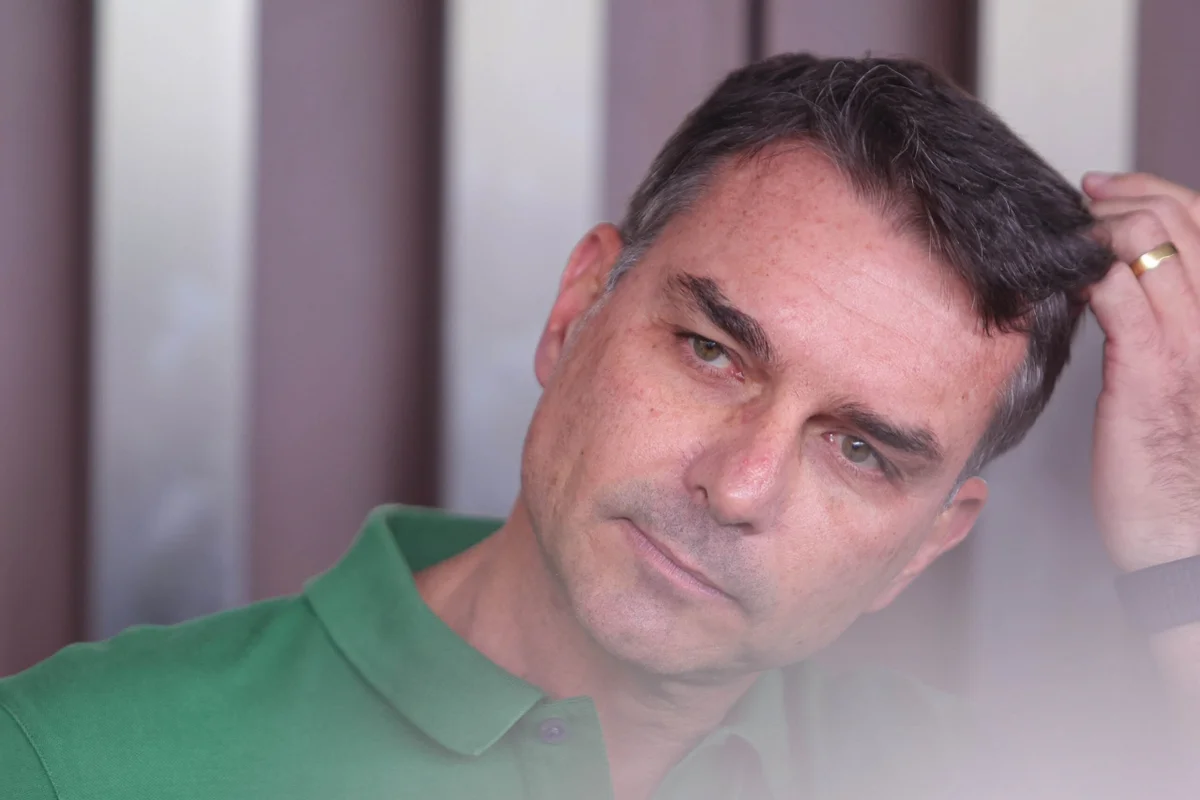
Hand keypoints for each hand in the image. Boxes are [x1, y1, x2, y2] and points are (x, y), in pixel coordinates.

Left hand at [1083, 172, 1199, 572]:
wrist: (1185, 531)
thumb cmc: (1174, 461)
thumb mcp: (1180, 375)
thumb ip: (1162, 323)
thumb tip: (1116, 282)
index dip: (1151, 191)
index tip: (1106, 191)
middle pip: (1179, 215)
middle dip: (1120, 194)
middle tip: (1079, 199)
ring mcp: (1190, 337)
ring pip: (1150, 237)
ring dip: (1097, 226)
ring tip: (1067, 238)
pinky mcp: (1150, 365)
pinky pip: (1116, 289)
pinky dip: (1082, 270)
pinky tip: (1060, 279)